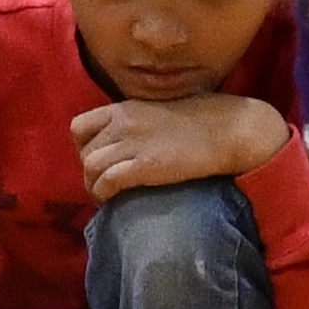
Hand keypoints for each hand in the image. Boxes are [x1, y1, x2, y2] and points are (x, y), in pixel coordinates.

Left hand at [70, 92, 286, 205]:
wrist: (228, 130)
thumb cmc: (204, 120)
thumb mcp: (161, 110)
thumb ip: (139, 121)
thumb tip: (128, 140)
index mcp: (125, 108)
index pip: (79, 126)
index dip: (83, 147)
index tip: (98, 159)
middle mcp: (123, 122)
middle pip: (84, 152)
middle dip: (90, 171)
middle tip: (105, 183)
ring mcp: (133, 143)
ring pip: (90, 167)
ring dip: (94, 185)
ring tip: (107, 195)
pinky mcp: (145, 165)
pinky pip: (107, 182)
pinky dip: (104, 194)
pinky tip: (113, 200)